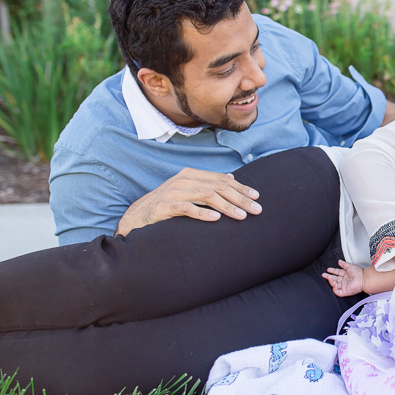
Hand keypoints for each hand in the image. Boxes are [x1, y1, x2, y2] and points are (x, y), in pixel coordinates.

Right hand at [115, 167, 260, 236]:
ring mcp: (172, 193)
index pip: (222, 179)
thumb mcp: (188, 191)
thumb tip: (231, 177)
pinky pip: (186, 208)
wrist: (137, 217)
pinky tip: (216, 219)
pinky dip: (202, 213)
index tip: (257, 197)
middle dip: (240, 198)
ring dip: (227, 206)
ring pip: (206, 195)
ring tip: (242, 216)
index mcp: (191, 175)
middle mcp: (183, 181)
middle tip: (256, 210)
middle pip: (218, 187)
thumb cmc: (167, 205)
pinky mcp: (163, 207)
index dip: (241, 187)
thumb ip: (207, 184)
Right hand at [323, 260, 365, 296]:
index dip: (333, 271)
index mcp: (346, 274)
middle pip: (335, 279)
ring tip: (329, 277)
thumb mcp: (350, 266)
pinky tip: (334, 284)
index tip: (328, 269)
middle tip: (324, 274)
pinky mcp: (345, 291)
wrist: (363, 278)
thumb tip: (339, 261)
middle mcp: (345, 280)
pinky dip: (335, 289)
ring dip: (331, 281)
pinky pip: (338, 292)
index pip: (337, 273)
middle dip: (329, 276)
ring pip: (335, 285)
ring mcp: (345, 286)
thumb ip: (344, 264)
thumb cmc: (359, 272)